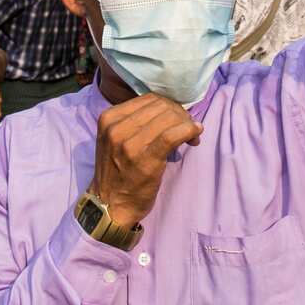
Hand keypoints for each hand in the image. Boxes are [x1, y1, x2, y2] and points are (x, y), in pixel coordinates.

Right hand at [91, 93, 201, 226]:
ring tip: (192, 135)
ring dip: (187, 123)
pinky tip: (195, 134)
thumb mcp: (116, 139)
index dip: (169, 105)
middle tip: (188, 127)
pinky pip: (173, 135)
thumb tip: (171, 110)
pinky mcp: (146, 158)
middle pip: (160, 106)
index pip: (149, 99)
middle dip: (180, 114)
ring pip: (169, 118)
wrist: (110, 204)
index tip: (178, 118)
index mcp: (109, 118)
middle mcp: (116, 128)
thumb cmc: (118, 172)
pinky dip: (189, 130)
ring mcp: (129, 143)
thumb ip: (135, 121)